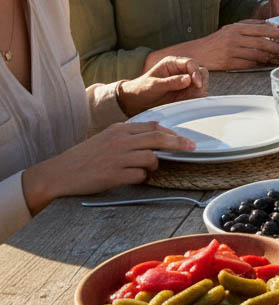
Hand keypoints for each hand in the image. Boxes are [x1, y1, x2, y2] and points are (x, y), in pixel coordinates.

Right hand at [22, 121, 196, 213]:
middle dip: (179, 143)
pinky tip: (130, 178)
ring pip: (151, 158)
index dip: (172, 133)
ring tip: (143, 169)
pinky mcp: (114, 174)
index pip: (154, 126)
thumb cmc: (86, 156)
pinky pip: (140, 175)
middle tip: (192, 148)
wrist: (60, 173)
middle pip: (159, 139)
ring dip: (154, 165)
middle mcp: (121, 140)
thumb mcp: (108, 137)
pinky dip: (141, 177)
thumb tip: (157, 136)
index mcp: (120, 129)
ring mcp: (118, 157)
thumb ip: (130, 135)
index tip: (185, 139)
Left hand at [117, 56, 208, 117]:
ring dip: (200, 91)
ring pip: (202, 83)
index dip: (196, 73)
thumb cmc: (142, 89)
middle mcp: (181, 70)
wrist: (136, 102)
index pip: (191, 63)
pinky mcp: (186, 92)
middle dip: (201, 82)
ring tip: (190, 99)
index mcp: (172, 63)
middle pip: (201, 71)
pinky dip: (197, 98)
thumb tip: (188, 79)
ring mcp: (185, 81)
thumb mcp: (154, 86)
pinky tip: (189, 102)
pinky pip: (197, 93)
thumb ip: (171, 82)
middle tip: (197, 93)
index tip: (197, 84)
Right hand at [184, 19, 278, 69]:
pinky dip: (258, 64)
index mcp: (236, 28)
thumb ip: (252, 25)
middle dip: (276, 45)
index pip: (260, 29)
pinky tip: (265, 64)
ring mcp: (230, 51)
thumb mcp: (232, 28)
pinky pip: (247, 65)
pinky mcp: (228, 63)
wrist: (198, 52)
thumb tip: (274, 24)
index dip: (276, 32)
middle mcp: (233, 38)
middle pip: (260, 42)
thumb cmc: (218, 40)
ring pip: (255, 54)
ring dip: (269, 56)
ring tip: (278, 56)